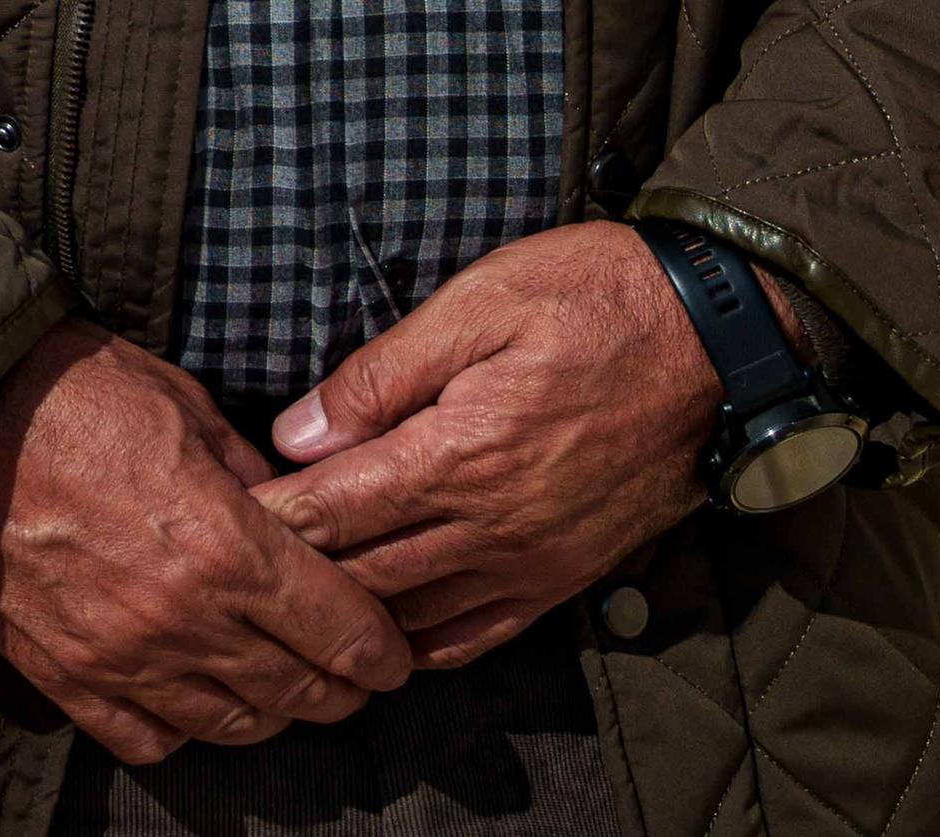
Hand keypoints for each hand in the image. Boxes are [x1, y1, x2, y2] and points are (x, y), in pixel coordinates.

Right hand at [0, 320, 414, 763]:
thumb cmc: (72, 392)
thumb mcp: (189, 409)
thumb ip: (256, 479)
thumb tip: (301, 517)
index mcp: (228, 547)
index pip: (345, 636)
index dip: (383, 652)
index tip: (391, 650)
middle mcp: (184, 619)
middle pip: (301, 694)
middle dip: (340, 687)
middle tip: (348, 671)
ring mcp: (121, 658)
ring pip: (233, 726)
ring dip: (269, 711)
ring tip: (275, 684)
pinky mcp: (64, 676)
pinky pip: (149, 740)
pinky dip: (182, 727)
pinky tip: (190, 693)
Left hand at [248, 222, 725, 665]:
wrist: (723, 343)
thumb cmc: (595, 300)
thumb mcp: (478, 305)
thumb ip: (381, 377)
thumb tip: (298, 432)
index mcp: (458, 455)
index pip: (334, 511)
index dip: (270, 522)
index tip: (216, 522)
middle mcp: (493, 525)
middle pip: (363, 573)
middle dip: (293, 573)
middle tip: (232, 567)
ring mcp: (534, 560)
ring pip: (414, 612)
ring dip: (351, 612)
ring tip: (291, 601)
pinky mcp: (569, 574)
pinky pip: (483, 631)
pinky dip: (426, 639)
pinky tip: (389, 630)